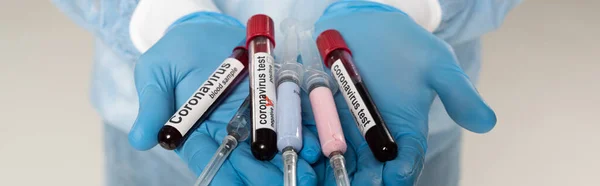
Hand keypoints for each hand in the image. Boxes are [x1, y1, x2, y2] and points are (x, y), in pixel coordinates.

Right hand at [127, 13, 320, 184]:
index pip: (211, 162)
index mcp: (197, 134)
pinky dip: (303, 135)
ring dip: (288, 163)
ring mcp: (253, 119)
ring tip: (306, 174)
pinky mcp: (274, 101)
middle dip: (264, 178)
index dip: (226, 177)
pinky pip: (290, 120)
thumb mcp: (157, 72)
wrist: (207, 28)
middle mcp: (227, 132)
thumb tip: (140, 139)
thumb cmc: (177, 51)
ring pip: (271, 148)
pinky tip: (315, 148)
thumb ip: (153, 104)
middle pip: (246, 163)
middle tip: (285, 185)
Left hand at [312, 2, 496, 184]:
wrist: (366, 22)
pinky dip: (311, 148)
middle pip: (370, 170)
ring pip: (342, 160)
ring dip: (334, 172)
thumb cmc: (404, 43)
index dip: (399, 175)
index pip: (405, 162)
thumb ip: (458, 93)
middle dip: (362, 181)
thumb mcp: (436, 64)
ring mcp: (347, 126)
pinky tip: (305, 155)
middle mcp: (375, 135)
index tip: (391, 179)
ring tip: (323, 178)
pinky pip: (316, 136)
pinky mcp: (324, 114)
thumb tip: (486, 122)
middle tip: (350, 185)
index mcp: (405, 130)